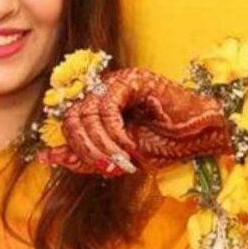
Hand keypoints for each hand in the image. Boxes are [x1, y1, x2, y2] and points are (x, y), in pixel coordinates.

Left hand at [39, 67, 230, 176]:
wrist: (200, 135)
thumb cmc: (166, 145)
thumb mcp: (117, 157)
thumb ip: (86, 156)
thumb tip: (46, 157)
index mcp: (98, 107)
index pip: (69, 123)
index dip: (65, 145)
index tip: (55, 161)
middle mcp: (104, 91)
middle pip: (73, 118)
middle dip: (84, 149)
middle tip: (106, 167)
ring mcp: (118, 82)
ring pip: (87, 113)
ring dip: (101, 145)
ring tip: (121, 161)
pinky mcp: (132, 80)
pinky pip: (107, 107)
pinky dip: (114, 132)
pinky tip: (129, 146)